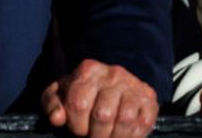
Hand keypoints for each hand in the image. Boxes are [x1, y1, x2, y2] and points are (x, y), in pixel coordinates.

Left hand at [41, 58, 157, 137]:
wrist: (113, 84)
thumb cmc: (83, 93)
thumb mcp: (61, 93)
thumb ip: (52, 104)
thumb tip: (57, 119)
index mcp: (88, 71)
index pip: (79, 104)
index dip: (77, 126)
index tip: (79, 130)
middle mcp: (113, 74)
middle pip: (103, 115)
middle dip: (96, 135)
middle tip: (95, 137)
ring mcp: (133, 84)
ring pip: (125, 119)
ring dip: (115, 137)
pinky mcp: (149, 97)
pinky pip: (144, 122)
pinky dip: (133, 136)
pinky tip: (124, 135)